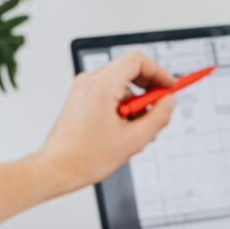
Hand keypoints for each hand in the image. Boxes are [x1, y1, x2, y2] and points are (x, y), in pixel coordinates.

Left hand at [37, 49, 175, 193]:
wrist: (59, 168)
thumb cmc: (87, 157)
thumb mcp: (134, 139)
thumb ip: (158, 117)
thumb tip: (170, 102)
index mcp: (102, 86)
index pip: (137, 61)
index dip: (159, 72)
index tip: (171, 87)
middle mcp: (90, 81)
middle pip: (130, 71)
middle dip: (149, 91)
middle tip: (160, 111)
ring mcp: (84, 89)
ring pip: (122, 86)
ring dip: (137, 104)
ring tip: (139, 131)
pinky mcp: (82, 98)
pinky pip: (110, 94)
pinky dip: (124, 108)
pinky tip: (125, 131)